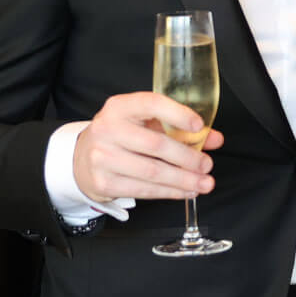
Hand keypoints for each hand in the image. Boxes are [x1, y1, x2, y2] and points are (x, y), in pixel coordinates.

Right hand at [72, 92, 223, 202]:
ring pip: (152, 172)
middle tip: (207, 164)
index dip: (177, 114)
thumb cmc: (121, 137)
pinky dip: (170, 192)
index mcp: (119, 107)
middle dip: (187, 157)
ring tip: (204, 183)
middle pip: (156, 145)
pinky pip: (144, 190)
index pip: (151, 104)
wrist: (82, 159)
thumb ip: (178, 127)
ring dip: (183, 180)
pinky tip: (186, 191)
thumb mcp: (145, 123)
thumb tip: (213, 138)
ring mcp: (102, 158)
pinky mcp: (103, 182)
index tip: (199, 125)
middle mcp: (107, 129)